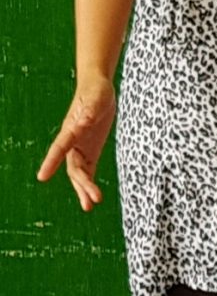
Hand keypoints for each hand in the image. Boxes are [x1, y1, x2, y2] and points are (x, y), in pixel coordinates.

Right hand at [39, 76, 113, 210]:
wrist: (97, 89)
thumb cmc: (95, 92)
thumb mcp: (95, 100)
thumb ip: (90, 111)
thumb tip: (85, 120)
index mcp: (71, 129)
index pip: (59, 148)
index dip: (51, 162)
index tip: (41, 177)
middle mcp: (73, 141)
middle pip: (74, 167)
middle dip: (82, 185)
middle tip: (92, 201)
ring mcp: (81, 147)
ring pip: (79, 172)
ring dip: (84, 189)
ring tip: (89, 206)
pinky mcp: (90, 150)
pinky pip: (88, 170)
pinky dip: (89, 183)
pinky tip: (93, 198)